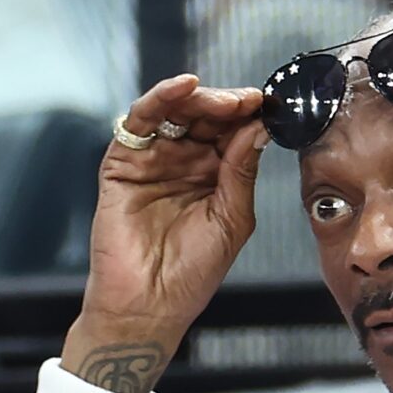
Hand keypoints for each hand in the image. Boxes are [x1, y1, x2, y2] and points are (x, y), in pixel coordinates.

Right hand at [61, 74, 268, 392]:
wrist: (152, 304)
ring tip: (224, 101)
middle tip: (248, 101)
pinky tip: (184, 88)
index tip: (269, 105)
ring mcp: (153, 160)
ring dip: (200, 98)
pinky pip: (139, 121)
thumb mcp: (233, 218)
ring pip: (175, 112)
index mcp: (214, 175)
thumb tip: (258, 127)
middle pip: (205, 116)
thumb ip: (242, 170)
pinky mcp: (123, 162)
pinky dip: (160, 98)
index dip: (249, 115)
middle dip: (228, 104)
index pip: (232, 132)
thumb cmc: (193, 271)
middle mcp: (184, 162)